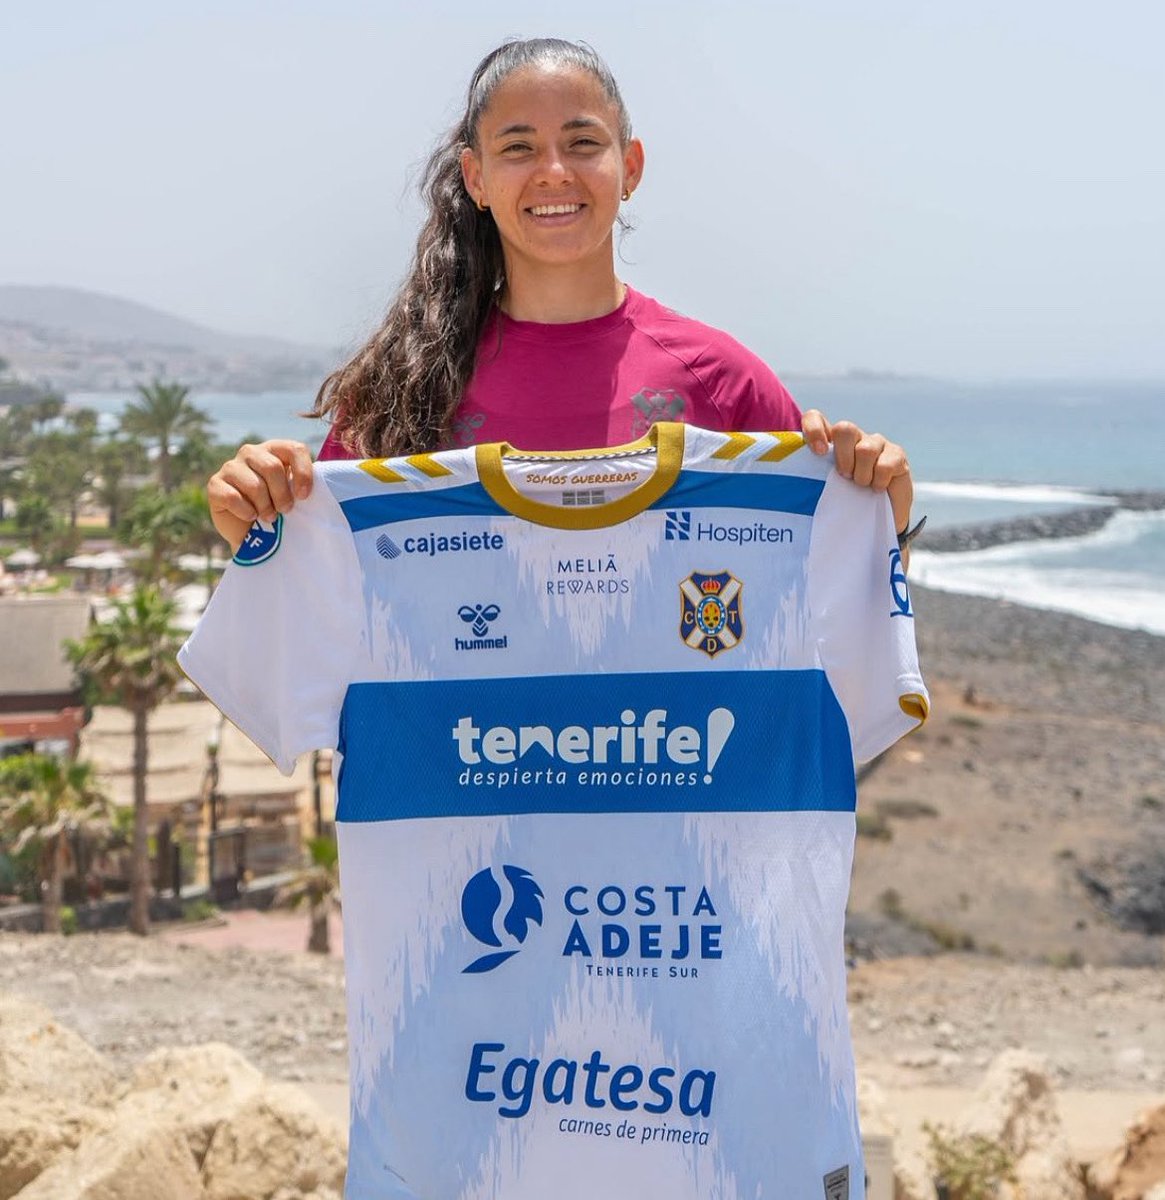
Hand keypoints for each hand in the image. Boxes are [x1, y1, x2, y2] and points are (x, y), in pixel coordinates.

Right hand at [207, 440, 313, 551]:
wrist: (252, 533)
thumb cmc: (278, 510)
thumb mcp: (294, 496)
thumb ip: (302, 485)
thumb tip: (312, 488)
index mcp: (275, 450)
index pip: (294, 449)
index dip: (303, 472)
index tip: (304, 496)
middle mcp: (251, 453)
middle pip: (272, 467)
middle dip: (282, 494)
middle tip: (285, 511)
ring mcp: (231, 467)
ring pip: (254, 484)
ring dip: (265, 507)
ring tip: (269, 517)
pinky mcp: (215, 484)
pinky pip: (233, 497)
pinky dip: (246, 512)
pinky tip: (250, 517)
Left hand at [801, 409, 913, 539]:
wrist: (876, 517)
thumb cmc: (843, 503)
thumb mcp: (821, 493)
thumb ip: (806, 484)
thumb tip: (782, 497)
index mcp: (830, 442)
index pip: (815, 418)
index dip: (814, 429)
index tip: (818, 453)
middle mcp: (853, 438)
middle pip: (844, 428)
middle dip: (843, 456)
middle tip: (843, 477)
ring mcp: (876, 444)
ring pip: (866, 448)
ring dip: (862, 474)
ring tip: (860, 487)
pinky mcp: (897, 455)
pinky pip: (886, 463)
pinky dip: (880, 480)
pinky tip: (877, 489)